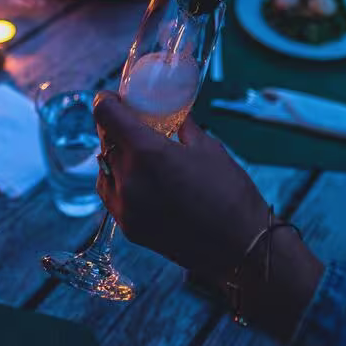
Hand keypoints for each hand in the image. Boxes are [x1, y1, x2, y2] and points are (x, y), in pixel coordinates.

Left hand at [93, 91, 323, 340]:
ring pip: (104, 169)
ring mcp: (125, 207)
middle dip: (114, 127)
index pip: (105, 115)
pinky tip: (139, 179)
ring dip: (114, 156)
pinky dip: (119, 181)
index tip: (112, 98)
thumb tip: (172, 114)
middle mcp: (128, 179)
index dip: (105, 101)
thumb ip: (181, 127)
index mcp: (147, 152)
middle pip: (104, 141)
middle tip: (130, 122)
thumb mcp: (208, 147)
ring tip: (137, 154)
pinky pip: (111, 195)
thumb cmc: (230, 192)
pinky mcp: (129, 228)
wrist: (241, 247)